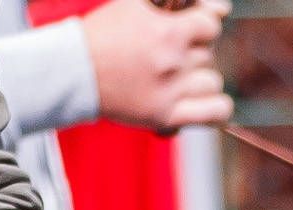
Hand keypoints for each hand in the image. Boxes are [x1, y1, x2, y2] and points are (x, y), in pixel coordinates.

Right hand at [83, 0, 231, 127]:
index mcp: (167, 31)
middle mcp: (172, 61)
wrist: (73, 70)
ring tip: (179, 76)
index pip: (211, 23)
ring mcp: (170, 91)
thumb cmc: (101, 34)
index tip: (193, 26)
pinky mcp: (165, 116)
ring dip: (200, 77)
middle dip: (193, 49)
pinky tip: (206, 100)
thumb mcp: (133, 2)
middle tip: (170, 52)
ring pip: (211, 81)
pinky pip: (212, 112)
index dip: (204, 23)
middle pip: (207, 52)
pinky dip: (216, 107)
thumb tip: (219, 6)